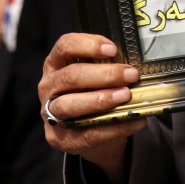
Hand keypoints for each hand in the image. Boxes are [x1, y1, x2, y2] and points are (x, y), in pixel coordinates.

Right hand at [39, 34, 146, 183]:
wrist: (87, 134)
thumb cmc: (91, 94)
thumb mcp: (94, 76)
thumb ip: (107, 67)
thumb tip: (135, 64)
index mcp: (56, 64)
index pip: (65, 46)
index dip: (88, 44)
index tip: (113, 49)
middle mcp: (49, 87)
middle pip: (71, 76)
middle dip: (104, 75)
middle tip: (131, 75)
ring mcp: (51, 114)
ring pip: (71, 104)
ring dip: (102, 99)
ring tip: (127, 96)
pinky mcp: (62, 138)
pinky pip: (89, 132)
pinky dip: (116, 127)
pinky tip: (135, 120)